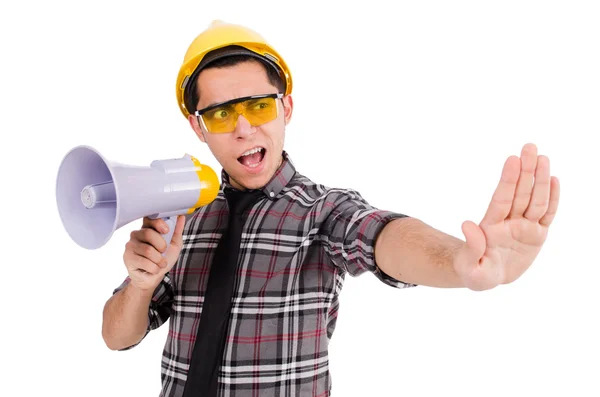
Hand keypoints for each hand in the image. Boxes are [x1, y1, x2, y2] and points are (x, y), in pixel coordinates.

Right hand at [122, 215, 185, 291]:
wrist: (153, 277)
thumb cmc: (162, 259)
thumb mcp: (174, 245)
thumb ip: (177, 231)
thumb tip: (181, 217)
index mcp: (147, 228)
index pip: (149, 218)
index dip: (158, 223)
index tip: (166, 230)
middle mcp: (136, 234)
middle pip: (148, 233)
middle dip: (161, 245)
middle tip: (164, 252)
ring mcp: (130, 246)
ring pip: (148, 250)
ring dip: (159, 260)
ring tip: (160, 263)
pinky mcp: (128, 258)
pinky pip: (145, 262)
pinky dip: (155, 268)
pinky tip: (153, 269)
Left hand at [453, 143, 559, 290]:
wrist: (486, 276)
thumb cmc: (474, 272)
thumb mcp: (470, 267)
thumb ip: (471, 247)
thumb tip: (467, 225)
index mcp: (491, 226)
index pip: (501, 199)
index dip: (508, 180)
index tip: (512, 159)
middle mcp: (508, 221)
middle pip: (519, 193)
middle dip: (525, 170)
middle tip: (529, 147)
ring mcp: (523, 226)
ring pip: (535, 200)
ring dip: (539, 179)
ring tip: (543, 158)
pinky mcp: (536, 234)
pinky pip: (547, 215)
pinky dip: (552, 198)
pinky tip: (554, 180)